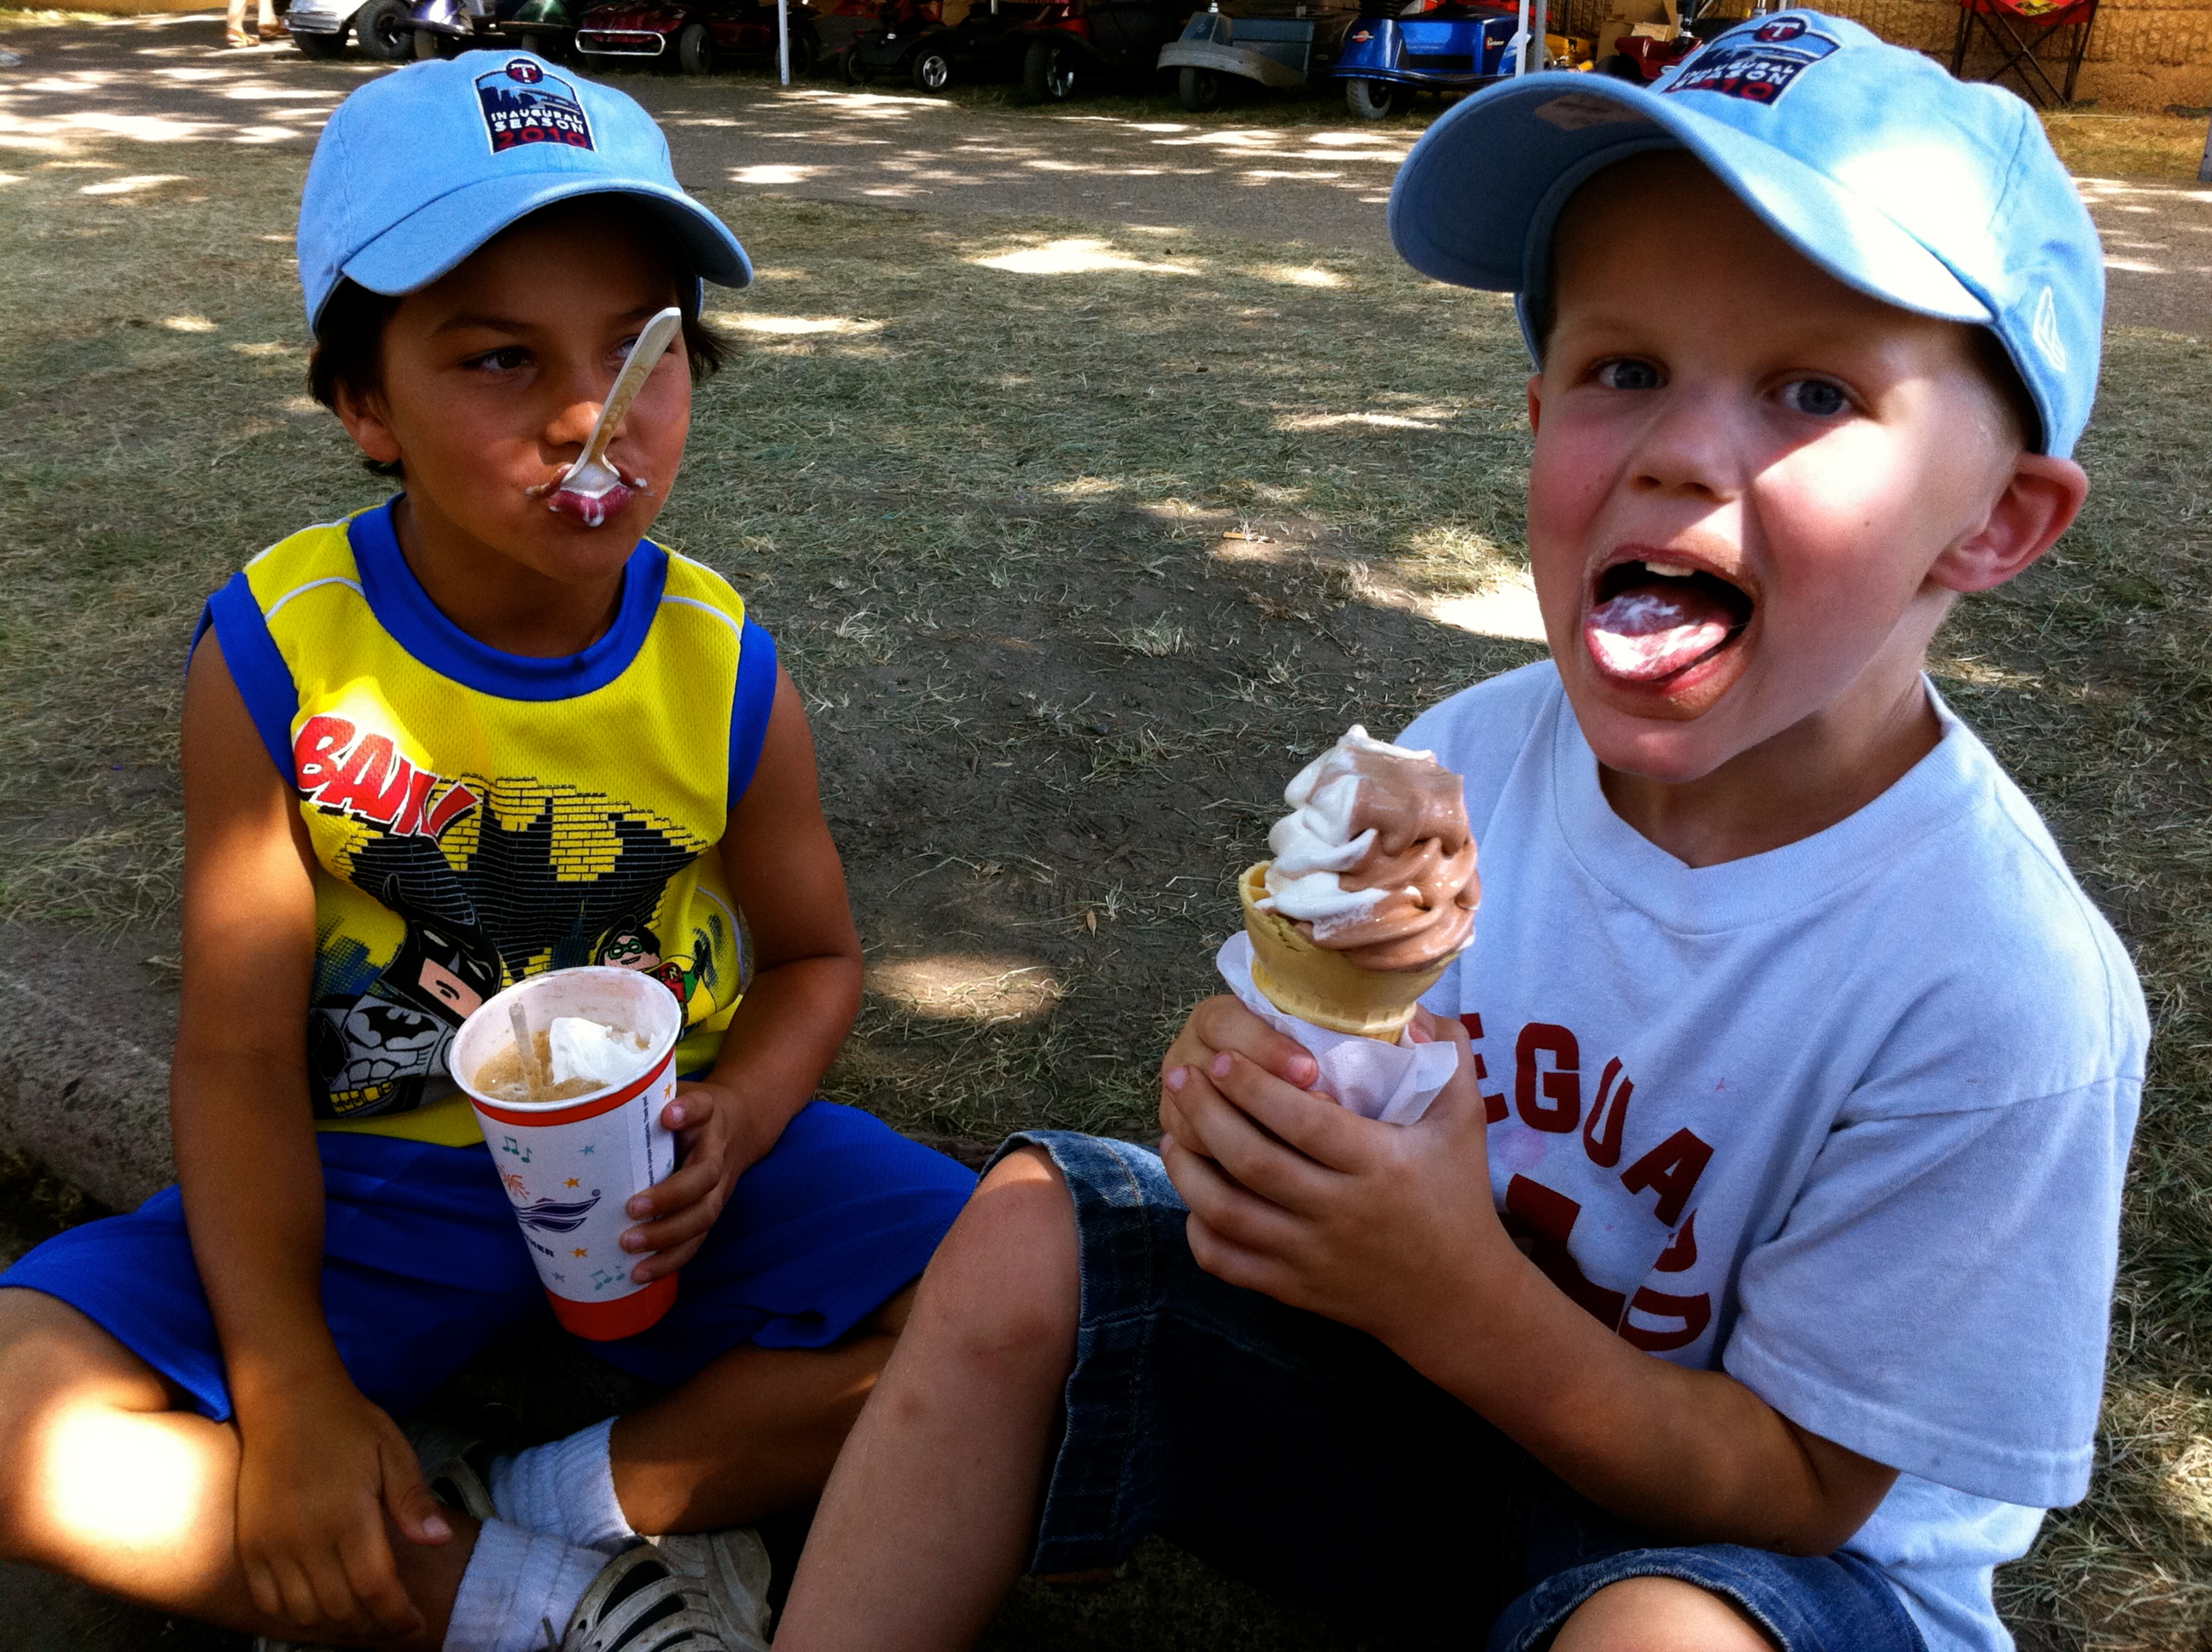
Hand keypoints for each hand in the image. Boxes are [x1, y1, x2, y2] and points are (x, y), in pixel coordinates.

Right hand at [232, 1371, 449, 1639]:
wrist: (286, 1398)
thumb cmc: (346, 1422)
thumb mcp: (392, 1451)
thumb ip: (412, 1500)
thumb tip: (439, 1541)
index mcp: (348, 1515)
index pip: (375, 1588)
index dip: (397, 1616)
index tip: (415, 1624)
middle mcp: (306, 1537)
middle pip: (341, 1608)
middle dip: (374, 1623)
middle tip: (394, 1620)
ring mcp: (272, 1544)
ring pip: (304, 1611)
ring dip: (336, 1622)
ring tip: (361, 1613)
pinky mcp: (249, 1544)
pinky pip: (268, 1600)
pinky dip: (294, 1612)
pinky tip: (319, 1602)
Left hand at [620, 1079, 776, 1280]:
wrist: (739, 1127)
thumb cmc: (690, 1113)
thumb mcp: (675, 1093)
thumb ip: (643, 1098)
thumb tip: (591, 1106)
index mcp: (707, 1117)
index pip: (701, 1110)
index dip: (688, 1113)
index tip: (668, 1115)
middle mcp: (717, 1154)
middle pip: (704, 1180)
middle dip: (670, 1198)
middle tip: (631, 1208)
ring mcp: (718, 1188)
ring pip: (703, 1218)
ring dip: (667, 1238)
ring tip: (629, 1249)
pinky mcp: (709, 1213)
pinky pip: (695, 1242)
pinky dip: (669, 1261)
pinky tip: (639, 1274)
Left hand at [1159, 1009, 1523, 1345]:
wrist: (1458, 1300)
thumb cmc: (1457, 1198)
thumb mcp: (1464, 1123)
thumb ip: (1447, 1057)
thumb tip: (1412, 1011)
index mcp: (1378, 1165)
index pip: (1302, 1121)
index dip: (1254, 1086)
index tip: (1221, 1057)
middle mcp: (1340, 1212)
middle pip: (1253, 1161)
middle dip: (1206, 1115)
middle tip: (1180, 1078)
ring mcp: (1312, 1256)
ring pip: (1229, 1213)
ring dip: (1189, 1171)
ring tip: (1172, 1132)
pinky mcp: (1295, 1290)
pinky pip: (1229, 1263)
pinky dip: (1200, 1232)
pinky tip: (1194, 1198)